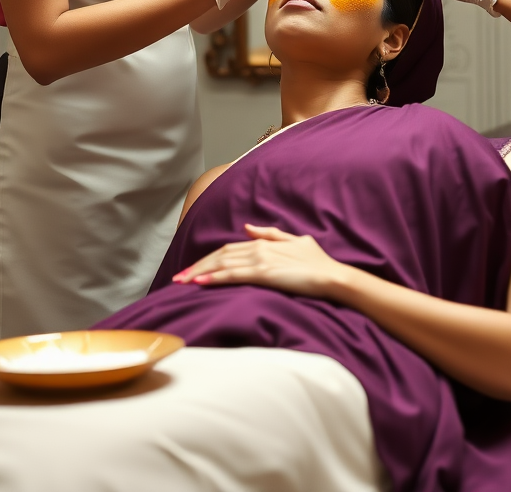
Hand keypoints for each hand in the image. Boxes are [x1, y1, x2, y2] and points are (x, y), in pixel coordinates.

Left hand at [172, 224, 350, 299]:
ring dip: (199, 272)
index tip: (191, 268)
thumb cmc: (316, 262)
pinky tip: (200, 283)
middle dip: (197, 266)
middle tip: (178, 277)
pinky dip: (215, 278)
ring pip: (222, 264)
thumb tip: (248, 227)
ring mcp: (261, 260)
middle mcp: (258, 248)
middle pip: (220, 255)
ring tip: (181, 282)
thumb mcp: (294, 241)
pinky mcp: (264, 273)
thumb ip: (269, 234)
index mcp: (263, 242)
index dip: (207, 258)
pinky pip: (234, 275)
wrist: (332, 275)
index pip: (228, 249)